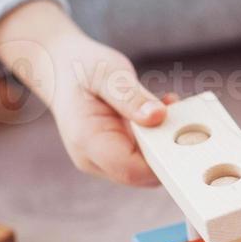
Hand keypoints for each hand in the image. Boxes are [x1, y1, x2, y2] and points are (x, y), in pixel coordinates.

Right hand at [0, 0, 168, 184]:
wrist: (59, 67)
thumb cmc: (80, 67)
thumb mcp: (107, 73)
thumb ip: (131, 97)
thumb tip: (158, 117)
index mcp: (87, 140)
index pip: (131, 170)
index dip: (161, 159)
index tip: (181, 133)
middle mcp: (93, 158)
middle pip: (142, 174)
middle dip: (167, 149)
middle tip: (178, 113)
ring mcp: (102, 159)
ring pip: (145, 167)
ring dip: (163, 141)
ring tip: (167, 105)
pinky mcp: (113, 152)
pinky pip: (142, 155)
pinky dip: (157, 137)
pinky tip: (159, 111)